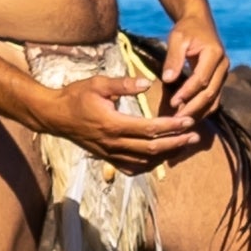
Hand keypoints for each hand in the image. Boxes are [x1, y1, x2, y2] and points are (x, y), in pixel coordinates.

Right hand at [42, 72, 204, 169]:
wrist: (55, 116)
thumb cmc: (76, 96)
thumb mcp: (98, 83)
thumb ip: (124, 84)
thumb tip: (148, 82)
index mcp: (112, 124)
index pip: (150, 128)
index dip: (172, 126)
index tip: (188, 120)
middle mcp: (113, 143)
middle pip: (152, 148)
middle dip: (176, 142)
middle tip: (195, 136)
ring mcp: (110, 153)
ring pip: (145, 161)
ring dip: (167, 154)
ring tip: (184, 145)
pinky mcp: (107, 158)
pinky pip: (132, 167)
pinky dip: (149, 165)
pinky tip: (160, 158)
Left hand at [152, 17, 230, 124]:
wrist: (199, 22)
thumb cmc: (186, 29)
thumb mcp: (176, 39)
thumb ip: (173, 58)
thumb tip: (168, 79)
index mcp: (215, 54)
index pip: (202, 79)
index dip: (187, 93)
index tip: (172, 103)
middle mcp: (223, 65)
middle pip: (210, 93)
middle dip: (193, 108)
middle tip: (176, 119)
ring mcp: (223, 74)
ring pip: (214, 99)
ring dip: (198, 112)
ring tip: (181, 122)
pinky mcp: (220, 80)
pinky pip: (214, 99)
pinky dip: (202, 109)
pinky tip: (189, 116)